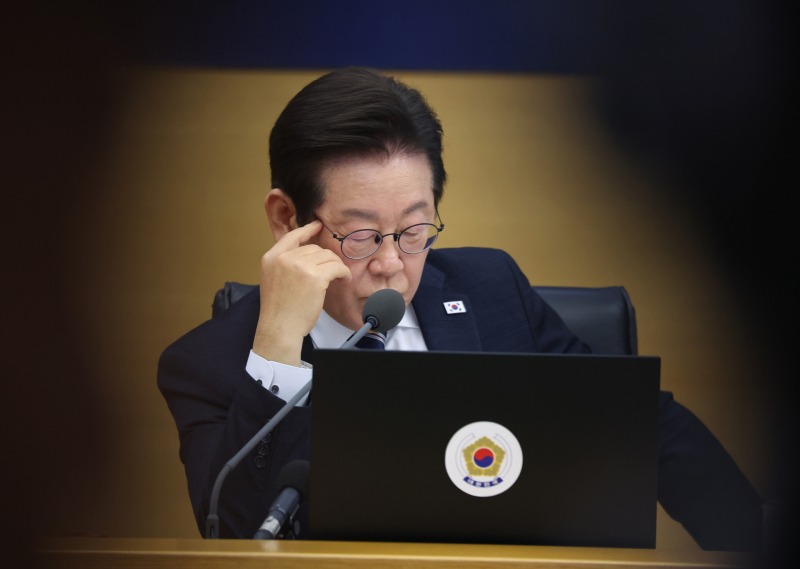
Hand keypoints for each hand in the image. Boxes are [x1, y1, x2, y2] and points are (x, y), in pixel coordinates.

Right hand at [253, 221, 350, 365]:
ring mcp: (300, 266)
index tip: (318, 225)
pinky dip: (344, 273)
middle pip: (314, 248)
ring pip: (328, 257)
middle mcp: (285, 258)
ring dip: (337, 267)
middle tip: (332, 272)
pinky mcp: (315, 277)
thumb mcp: (272, 279)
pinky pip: (337, 267)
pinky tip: (344, 280)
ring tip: (338, 278)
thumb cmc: (278, 310)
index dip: (307, 229)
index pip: (292, 236)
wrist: (279, 328)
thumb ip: (284, 264)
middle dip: (326, 260)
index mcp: (271, 257)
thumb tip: (307, 255)